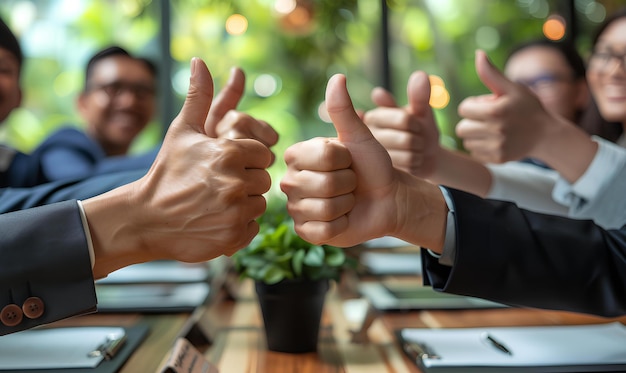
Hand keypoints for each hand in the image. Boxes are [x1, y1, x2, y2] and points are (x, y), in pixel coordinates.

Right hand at [85, 58, 272, 277]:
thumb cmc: (167, 171)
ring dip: (244, 204)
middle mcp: (235, 182)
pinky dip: (239, 226)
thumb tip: (200, 60)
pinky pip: (253, 227)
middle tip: (220, 185)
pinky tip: (217, 220)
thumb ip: (199, 96)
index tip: (225, 166)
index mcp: (229, 153)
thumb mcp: (182, 131)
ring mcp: (234, 212)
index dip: (246, 160)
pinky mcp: (233, 238)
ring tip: (217, 202)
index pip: (263, 155)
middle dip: (247, 182)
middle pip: (264, 180)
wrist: (145, 217)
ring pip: (260, 204)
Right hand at [280, 74, 446, 249]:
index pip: (323, 157)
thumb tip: (337, 77)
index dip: (346, 160)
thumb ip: (344, 110)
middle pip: (324, 185)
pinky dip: (341, 225)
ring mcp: (295, 208)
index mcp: (296, 154)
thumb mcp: (360, 137)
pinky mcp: (306, 232)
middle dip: (348, 184)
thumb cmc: (372, 165)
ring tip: (348, 200)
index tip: (348, 161)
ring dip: (346, 205)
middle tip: (350, 183)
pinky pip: (322, 230)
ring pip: (325, 209)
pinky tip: (343, 218)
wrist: (387, 198)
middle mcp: (289, 181)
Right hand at [364, 71, 440, 177]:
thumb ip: (419, 97)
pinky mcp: (381, 173)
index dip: (416, 124)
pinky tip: (410, 164)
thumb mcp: (421, 113)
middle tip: (415, 140)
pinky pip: (408, 167)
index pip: (403, 119)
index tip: (414, 124)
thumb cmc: (421, 131)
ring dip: (418, 153)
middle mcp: (368, 135)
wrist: (425, 157)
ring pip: (407, 155)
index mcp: (374, 117)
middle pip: (405, 139)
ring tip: (412, 151)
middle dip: (418, 140)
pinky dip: (415, 165)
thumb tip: (420, 75)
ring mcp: (373, 157)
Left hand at [456, 50, 554, 162]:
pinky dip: (481, 147)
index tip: (488, 105)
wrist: (546, 134)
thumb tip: (478, 54)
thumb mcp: (512, 88)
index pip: (463, 109)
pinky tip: (495, 141)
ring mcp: (496, 147)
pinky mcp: (498, 159)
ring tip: (492, 129)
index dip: (474, 106)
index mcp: (495, 111)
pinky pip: (475, 153)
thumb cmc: (527, 107)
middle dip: (472, 121)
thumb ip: (491, 74)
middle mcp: (495, 130)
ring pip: (467, 141)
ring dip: (475, 135)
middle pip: (461, 128)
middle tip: (488, 119)